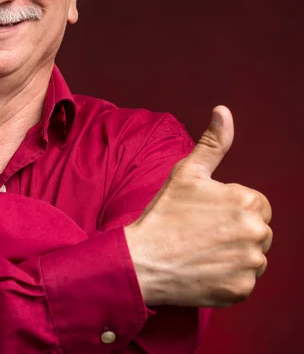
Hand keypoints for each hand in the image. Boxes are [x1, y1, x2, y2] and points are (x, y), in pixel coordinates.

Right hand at [124, 106, 271, 307]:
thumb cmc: (163, 214)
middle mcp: (256, 233)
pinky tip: (204, 268)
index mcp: (246, 202)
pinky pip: (245, 280)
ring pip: (254, 256)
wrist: (143, 260)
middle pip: (259, 231)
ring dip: (235, 254)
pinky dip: (228, 277)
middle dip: (236, 230)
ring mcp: (250, 264)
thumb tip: (223, 111)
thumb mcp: (185, 173)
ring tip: (202, 250)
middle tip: (201, 232)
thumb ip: (212, 143)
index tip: (206, 214)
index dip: (230, 207)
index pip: (256, 205)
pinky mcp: (242, 290)